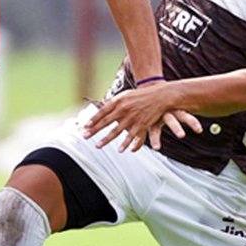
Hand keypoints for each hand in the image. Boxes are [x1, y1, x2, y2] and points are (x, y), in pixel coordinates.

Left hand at [83, 82, 201, 151]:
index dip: (93, 120)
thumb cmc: (142, 95)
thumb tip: (103, 108)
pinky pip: (131, 136)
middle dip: (94, 130)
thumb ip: (115, 102)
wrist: (161, 95)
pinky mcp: (141, 124)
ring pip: (116, 131)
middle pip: (106, 121)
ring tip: (97, 146)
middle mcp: (123, 109)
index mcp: (118, 100)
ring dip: (106, 140)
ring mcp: (132, 117)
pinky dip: (125, 144)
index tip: (85, 126)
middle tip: (85, 137)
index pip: (102, 111)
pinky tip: (119, 150)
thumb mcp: (126, 95)